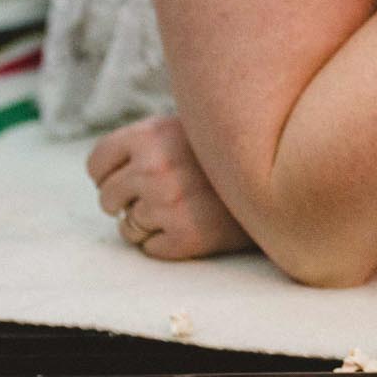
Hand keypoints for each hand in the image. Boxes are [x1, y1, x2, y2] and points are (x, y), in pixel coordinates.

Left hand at [87, 115, 253, 260]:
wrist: (279, 179)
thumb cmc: (226, 155)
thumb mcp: (186, 127)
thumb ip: (147, 141)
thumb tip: (102, 172)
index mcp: (150, 134)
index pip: (97, 164)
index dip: (108, 175)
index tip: (126, 180)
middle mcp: (154, 167)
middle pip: (108, 197)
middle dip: (127, 202)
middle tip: (160, 197)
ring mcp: (168, 203)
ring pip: (128, 227)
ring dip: (148, 224)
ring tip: (182, 210)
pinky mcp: (185, 236)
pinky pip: (150, 248)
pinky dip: (166, 243)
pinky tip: (192, 226)